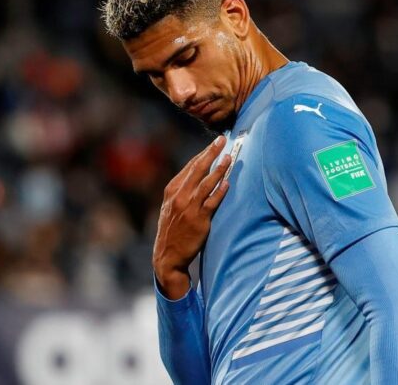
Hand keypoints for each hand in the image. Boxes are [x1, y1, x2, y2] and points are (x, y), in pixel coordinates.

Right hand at [153, 135, 232, 298]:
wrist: (167, 256)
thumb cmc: (171, 230)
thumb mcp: (169, 207)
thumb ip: (181, 191)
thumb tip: (198, 175)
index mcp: (171, 190)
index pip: (190, 167)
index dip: (203, 153)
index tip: (214, 143)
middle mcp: (179, 196)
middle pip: (198, 169)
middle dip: (211, 153)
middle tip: (223, 140)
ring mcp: (189, 207)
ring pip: (206, 183)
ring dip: (219, 169)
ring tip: (229, 158)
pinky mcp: (199, 220)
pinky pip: (212, 202)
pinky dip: (220, 192)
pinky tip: (228, 183)